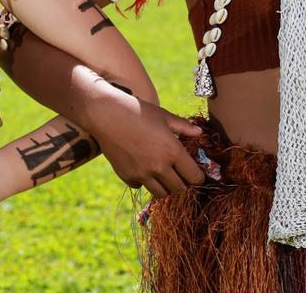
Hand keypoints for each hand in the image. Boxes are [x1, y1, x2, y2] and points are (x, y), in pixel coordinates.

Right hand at [86, 89, 204, 196]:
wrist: (106, 115)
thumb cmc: (138, 111)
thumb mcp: (164, 116)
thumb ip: (184, 127)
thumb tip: (199, 132)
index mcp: (173, 152)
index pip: (195, 177)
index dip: (199, 176)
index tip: (196, 173)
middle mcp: (159, 167)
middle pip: (180, 189)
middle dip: (183, 183)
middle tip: (180, 174)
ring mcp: (142, 174)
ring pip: (161, 193)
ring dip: (165, 186)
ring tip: (163, 174)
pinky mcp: (126, 176)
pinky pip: (140, 186)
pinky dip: (144, 181)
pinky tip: (142, 168)